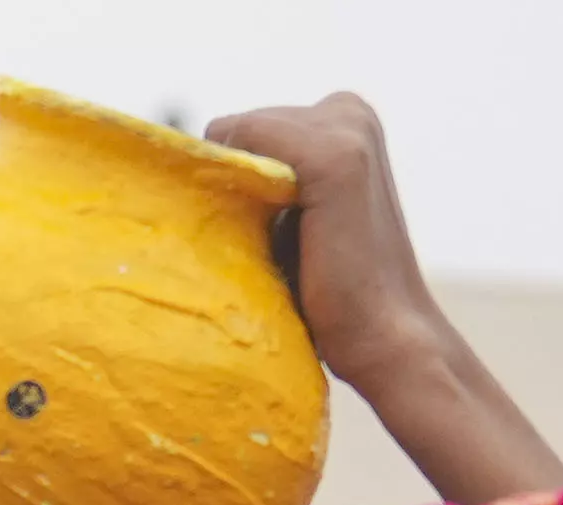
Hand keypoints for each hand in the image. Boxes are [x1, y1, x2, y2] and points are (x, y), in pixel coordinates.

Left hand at [205, 94, 449, 385]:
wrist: (383, 338)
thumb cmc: (328, 295)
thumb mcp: (287, 222)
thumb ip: (256, 187)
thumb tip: (179, 178)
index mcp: (340, 119)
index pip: (245, 129)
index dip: (232, 182)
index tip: (256, 233)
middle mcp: (346, 109)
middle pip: (235, 128)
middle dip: (232, 183)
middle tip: (267, 246)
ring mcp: (345, 126)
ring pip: (235, 134)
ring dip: (233, 192)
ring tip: (272, 246)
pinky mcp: (336, 157)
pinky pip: (247, 143)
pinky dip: (238, 187)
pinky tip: (267, 237)